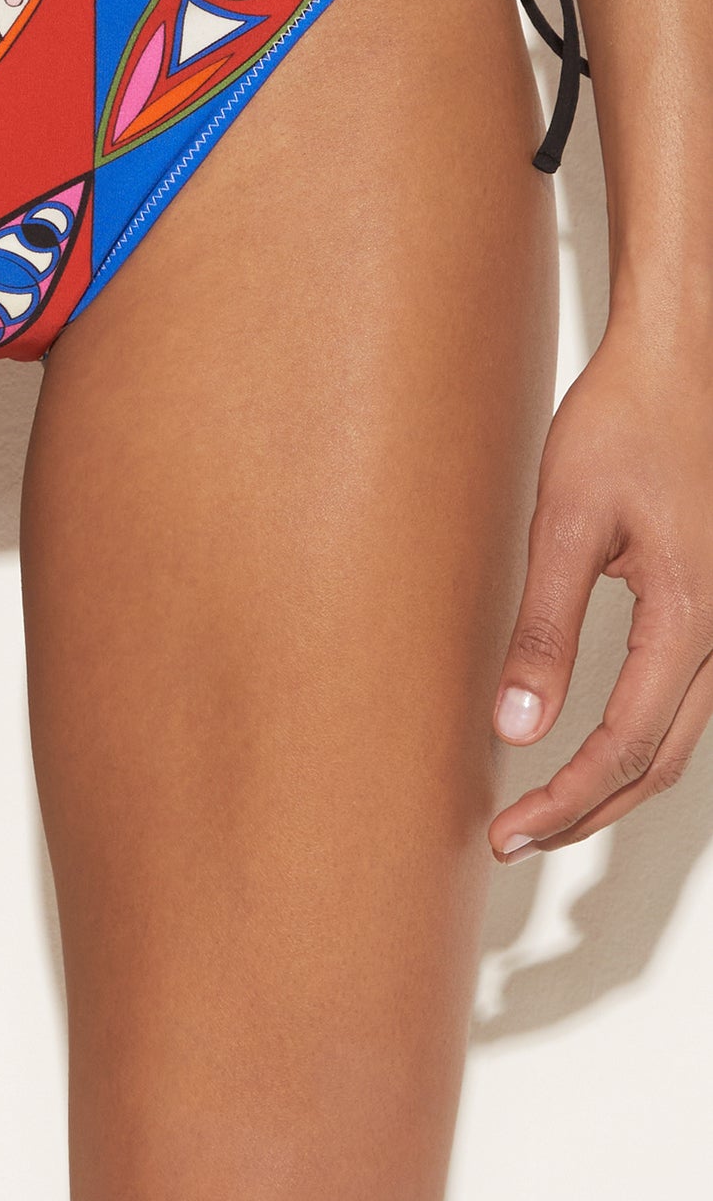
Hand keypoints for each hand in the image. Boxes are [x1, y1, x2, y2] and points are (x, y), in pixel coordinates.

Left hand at [489, 315, 712, 860]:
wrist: (678, 361)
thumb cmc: (623, 424)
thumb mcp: (566, 521)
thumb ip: (544, 628)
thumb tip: (516, 726)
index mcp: (690, 619)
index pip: (626, 748)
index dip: (566, 801)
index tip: (508, 832)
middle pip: (661, 761)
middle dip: (587, 811)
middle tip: (514, 839)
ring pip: (678, 737)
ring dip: (614, 784)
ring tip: (543, 809)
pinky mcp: (712, 604)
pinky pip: (684, 700)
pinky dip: (638, 742)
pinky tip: (591, 746)